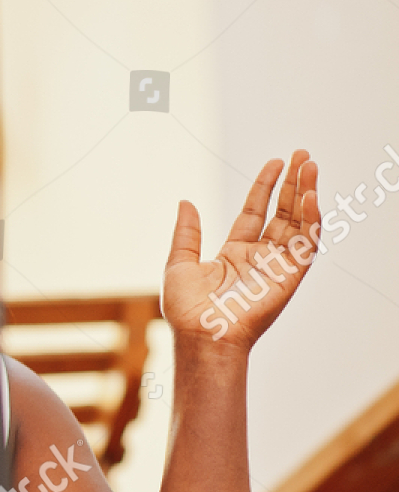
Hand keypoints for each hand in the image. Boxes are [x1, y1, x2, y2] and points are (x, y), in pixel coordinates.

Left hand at [162, 150, 320, 352]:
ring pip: (298, 224)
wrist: (201, 335)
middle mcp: (260, 258)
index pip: (256, 212)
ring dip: (306, 195)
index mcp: (235, 254)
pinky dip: (311, 221)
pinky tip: (310, 197)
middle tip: (302, 155)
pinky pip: (306, 245)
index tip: (275, 163)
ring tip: (310, 166)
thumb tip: (185, 201)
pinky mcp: (290, 277)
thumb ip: (186, 232)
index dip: (266, 187)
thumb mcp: (179, 263)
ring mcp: (277, 266)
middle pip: (282, 213)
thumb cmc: (187, 310)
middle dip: (292, 184)